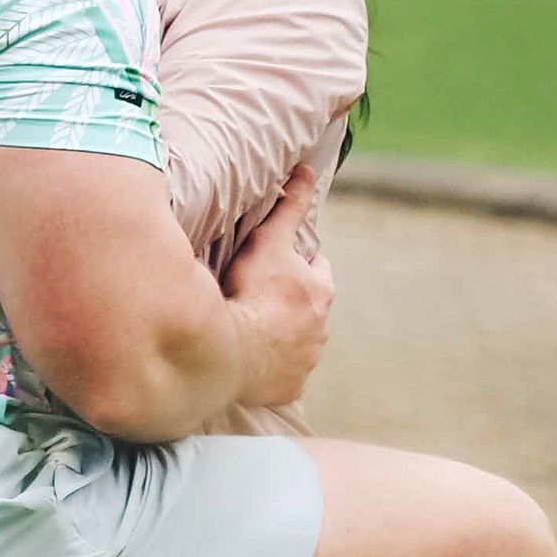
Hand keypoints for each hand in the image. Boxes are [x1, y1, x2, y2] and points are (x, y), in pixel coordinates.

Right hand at [222, 161, 334, 410]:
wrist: (234, 349)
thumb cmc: (252, 293)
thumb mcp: (270, 240)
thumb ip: (290, 206)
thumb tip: (307, 170)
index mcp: (321, 292)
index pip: (316, 270)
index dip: (296, 264)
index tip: (275, 266)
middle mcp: (322, 329)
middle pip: (309, 308)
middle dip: (291, 302)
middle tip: (259, 297)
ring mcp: (306, 361)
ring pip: (298, 342)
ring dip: (281, 335)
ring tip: (251, 328)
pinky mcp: (289, 386)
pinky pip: (283, 375)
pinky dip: (271, 367)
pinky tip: (251, 359)